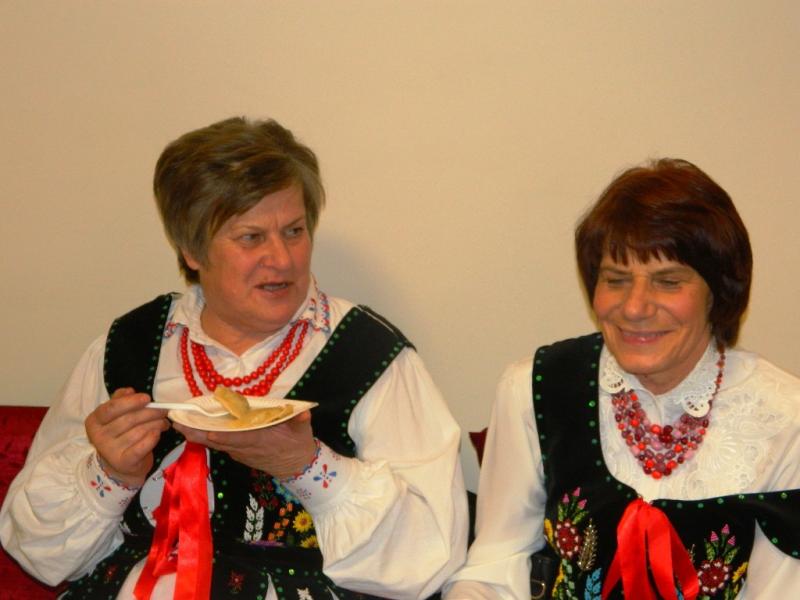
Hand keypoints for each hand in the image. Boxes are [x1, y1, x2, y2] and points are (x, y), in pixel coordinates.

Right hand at [85, 387, 169, 487]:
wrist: (121, 465)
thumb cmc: (120, 434)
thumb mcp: (116, 416)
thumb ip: (120, 400)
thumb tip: (130, 391)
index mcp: (94, 421)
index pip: (111, 408)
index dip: (130, 402)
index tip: (147, 398)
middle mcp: (99, 436)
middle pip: (128, 419)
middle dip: (150, 412)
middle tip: (163, 410)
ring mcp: (110, 451)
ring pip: (139, 431)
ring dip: (156, 424)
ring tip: (164, 422)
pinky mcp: (123, 462)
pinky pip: (141, 447)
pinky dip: (152, 438)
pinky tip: (158, 433)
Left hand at [174, 410, 316, 478]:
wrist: (295, 465)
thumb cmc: (298, 443)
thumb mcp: (303, 431)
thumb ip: (301, 421)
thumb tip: (304, 414)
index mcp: (260, 440)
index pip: (240, 438)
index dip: (226, 436)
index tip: (210, 433)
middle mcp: (245, 447)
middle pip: (219, 441)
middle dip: (199, 433)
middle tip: (179, 424)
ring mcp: (239, 451)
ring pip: (215, 443)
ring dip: (196, 435)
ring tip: (177, 424)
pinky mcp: (237, 451)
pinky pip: (218, 444)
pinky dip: (203, 437)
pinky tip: (190, 429)